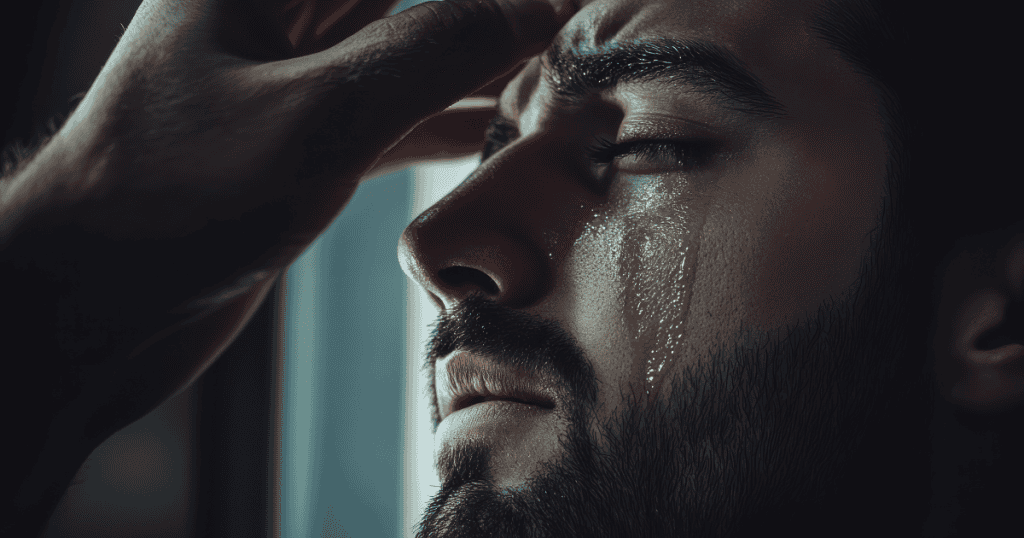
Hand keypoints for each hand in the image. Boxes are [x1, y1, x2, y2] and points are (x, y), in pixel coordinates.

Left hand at [1, 0, 572, 531]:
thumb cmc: (172, 201)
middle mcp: (285, 11)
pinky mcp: (307, 144)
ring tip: (562, 71)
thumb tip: (538, 5)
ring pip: (416, 53)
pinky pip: (399, 115)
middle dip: (494, 13)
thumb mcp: (318, 117)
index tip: (562, 3)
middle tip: (578, 25)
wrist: (89, 306)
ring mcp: (298, 79)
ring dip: (486, 63)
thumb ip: (432, 52)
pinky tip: (503, 133)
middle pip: (417, 0)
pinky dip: (451, 122)